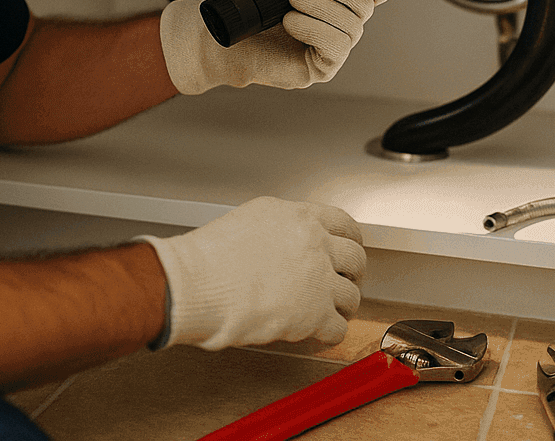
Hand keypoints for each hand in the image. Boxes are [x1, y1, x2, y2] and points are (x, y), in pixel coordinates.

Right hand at [135, 196, 364, 349]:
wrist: (199, 283)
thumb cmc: (209, 257)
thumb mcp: (249, 223)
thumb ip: (277, 231)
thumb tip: (284, 248)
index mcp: (298, 217)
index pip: (342, 222)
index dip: (350, 240)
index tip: (349, 249)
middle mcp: (314, 243)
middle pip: (355, 258)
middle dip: (352, 274)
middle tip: (344, 284)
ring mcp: (318, 278)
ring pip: (350, 296)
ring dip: (342, 308)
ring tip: (330, 315)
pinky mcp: (315, 312)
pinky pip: (337, 328)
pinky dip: (330, 335)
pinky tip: (318, 337)